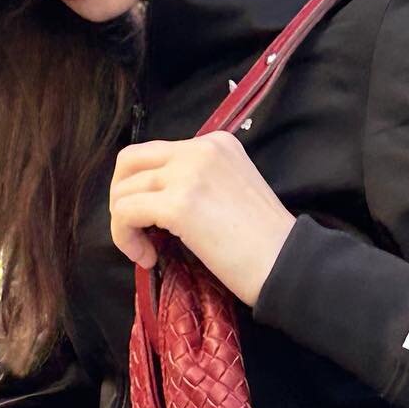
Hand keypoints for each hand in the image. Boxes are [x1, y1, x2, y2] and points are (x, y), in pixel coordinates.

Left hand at [108, 131, 296, 305]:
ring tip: (146, 251)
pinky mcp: (179, 204)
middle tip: (135, 229)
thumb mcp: (232, 192)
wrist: (287, 264)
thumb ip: (198, 183)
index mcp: (216, 143)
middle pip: (130, 161)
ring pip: (124, 191)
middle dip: (121, 197)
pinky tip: (147, 258)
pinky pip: (126, 214)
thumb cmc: (264, 243)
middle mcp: (200, 149)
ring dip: (123, 225)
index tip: (154, 222)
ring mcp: (188, 174)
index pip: (156, 154)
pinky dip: (125, 238)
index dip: (143, 188)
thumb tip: (154, 201)